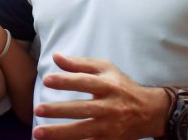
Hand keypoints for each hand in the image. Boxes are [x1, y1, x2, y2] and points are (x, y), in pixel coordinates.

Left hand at [32, 53, 168, 139]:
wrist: (149, 112)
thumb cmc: (122, 86)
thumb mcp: (105, 69)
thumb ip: (79, 64)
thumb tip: (55, 56)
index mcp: (107, 85)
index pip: (84, 82)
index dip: (66, 81)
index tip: (47, 80)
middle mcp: (109, 106)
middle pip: (81, 109)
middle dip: (58, 110)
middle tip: (38, 109)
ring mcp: (109, 127)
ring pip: (82, 131)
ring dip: (59, 133)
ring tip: (38, 133)